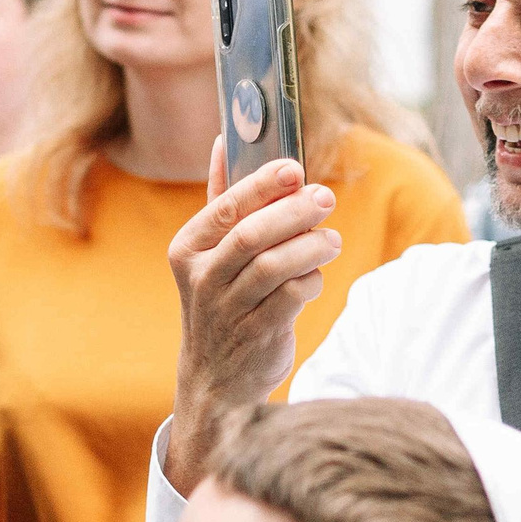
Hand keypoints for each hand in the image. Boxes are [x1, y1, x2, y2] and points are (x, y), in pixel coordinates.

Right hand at [162, 138, 339, 491]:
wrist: (215, 381)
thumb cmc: (222, 300)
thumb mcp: (209, 252)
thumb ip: (221, 198)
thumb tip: (223, 140)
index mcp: (188, 248)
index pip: (226, 206)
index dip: (263, 184)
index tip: (295, 168)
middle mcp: (202, 278)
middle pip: (251, 234)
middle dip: (294, 212)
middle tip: (325, 198)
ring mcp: (227, 309)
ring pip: (274, 267)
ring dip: (310, 247)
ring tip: (332, 241)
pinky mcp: (256, 334)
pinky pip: (291, 298)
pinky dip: (310, 282)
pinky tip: (315, 278)